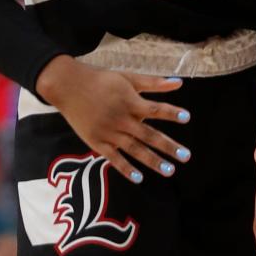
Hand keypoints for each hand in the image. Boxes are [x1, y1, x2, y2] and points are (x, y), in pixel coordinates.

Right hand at [36, 57, 190, 182]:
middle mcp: (122, 119)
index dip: (172, 113)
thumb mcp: (128, 78)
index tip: (187, 117)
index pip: (156, 109)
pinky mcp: (96, 142)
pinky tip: (139, 178)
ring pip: (134, 150)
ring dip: (153, 161)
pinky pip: (114, 158)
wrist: (68, 86)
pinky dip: (126, 169)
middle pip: (149, 135)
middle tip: (186, 156)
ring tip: (169, 170)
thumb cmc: (101, 80)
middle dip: (168, 146)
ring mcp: (109, 133)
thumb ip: (153, 83)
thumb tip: (179, 83)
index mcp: (130, 102)